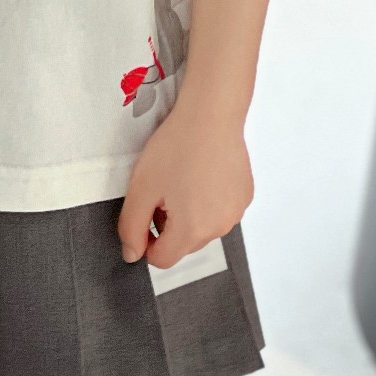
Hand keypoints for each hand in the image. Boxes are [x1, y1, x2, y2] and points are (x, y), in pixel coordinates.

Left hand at [116, 94, 252, 268]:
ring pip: (203, 229)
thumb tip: (132, 254)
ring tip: (182, 181)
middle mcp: (219, 228)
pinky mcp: (244, 197)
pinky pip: (219, 213)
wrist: (210, 115)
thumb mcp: (140, 189)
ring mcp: (235, 213)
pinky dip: (208, 203)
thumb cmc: (176, 147)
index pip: (162, 260)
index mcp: (192, 230)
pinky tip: (201, 175)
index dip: (146, 242)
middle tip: (162, 191)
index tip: (144, 215)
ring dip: (189, 216)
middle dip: (168, 227)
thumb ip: (131, 228)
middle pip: (183, 245)